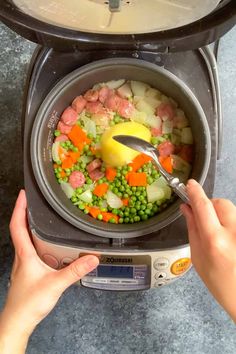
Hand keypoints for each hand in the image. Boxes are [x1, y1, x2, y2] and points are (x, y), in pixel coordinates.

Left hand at [0, 190, 98, 352]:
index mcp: (25, 254)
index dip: (19, 208)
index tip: (23, 194)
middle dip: (25, 213)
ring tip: (42, 218)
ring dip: (31, 227)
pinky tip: (48, 246)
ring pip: (25, 241)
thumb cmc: (28, 303)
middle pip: (20, 230)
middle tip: (34, 201)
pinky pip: (31, 251)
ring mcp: (23, 265)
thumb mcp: (55, 284)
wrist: (18, 321)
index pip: (17, 226)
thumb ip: (74, 271)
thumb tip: (92, 258)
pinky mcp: (28, 272)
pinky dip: (36, 241)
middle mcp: (22, 257)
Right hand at [181, 179, 235, 321]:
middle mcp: (233, 234)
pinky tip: (228, 238)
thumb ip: (192, 228)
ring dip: (221, 214)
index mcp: (215, 241)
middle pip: (221, 203)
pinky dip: (229, 223)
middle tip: (204, 217)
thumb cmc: (219, 283)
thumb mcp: (197, 257)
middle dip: (210, 205)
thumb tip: (187, 208)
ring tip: (219, 233)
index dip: (195, 192)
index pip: (203, 206)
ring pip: (231, 210)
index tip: (190, 184)